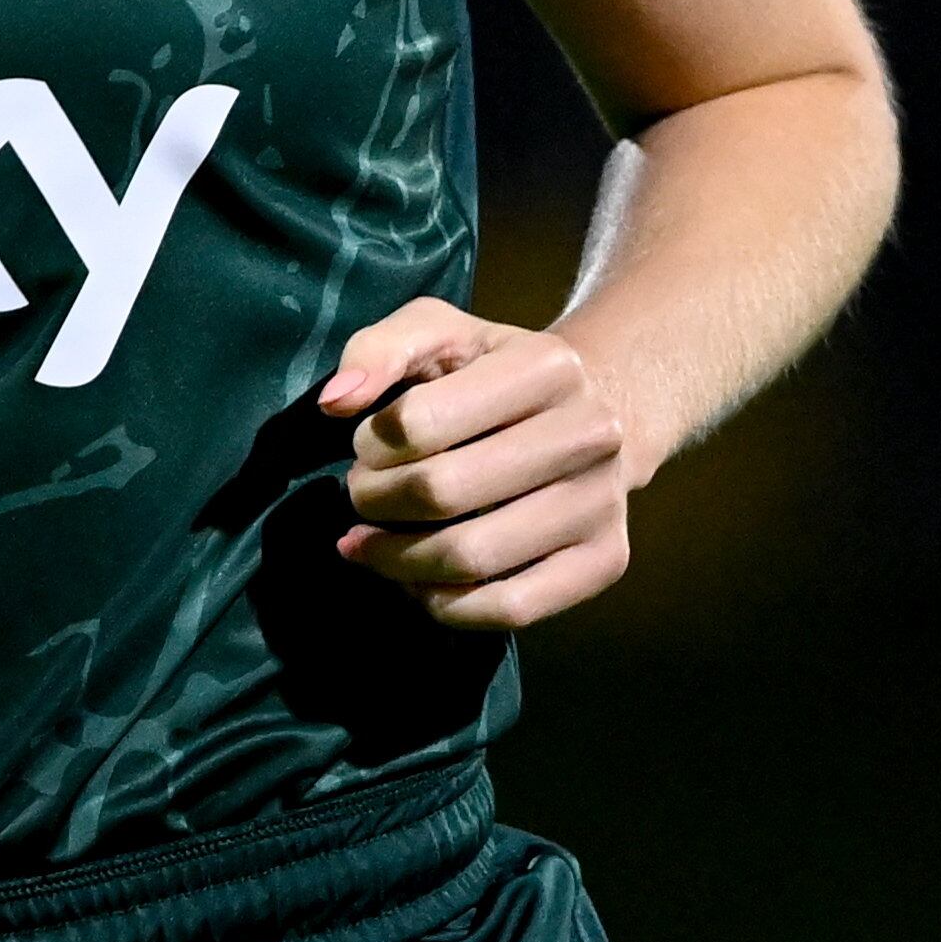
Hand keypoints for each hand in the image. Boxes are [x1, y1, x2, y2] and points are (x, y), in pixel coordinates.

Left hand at [320, 297, 646, 629]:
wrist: (592, 413)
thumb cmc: (492, 373)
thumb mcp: (436, 333)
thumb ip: (376, 350)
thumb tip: (334, 403)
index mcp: (547, 365)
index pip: (419, 421)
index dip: (370, 443)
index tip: (365, 445)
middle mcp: (591, 432)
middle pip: (441, 492)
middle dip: (375, 501)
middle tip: (361, 495)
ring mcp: (603, 501)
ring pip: (472, 557)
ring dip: (396, 558)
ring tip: (371, 542)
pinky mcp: (607, 560)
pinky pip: (513, 608)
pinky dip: (445, 605)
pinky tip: (413, 582)